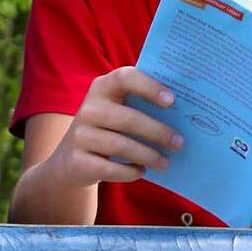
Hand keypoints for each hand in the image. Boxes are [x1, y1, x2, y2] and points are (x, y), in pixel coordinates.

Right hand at [41, 66, 182, 189]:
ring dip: (148, 155)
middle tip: (178, 143)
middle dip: (158, 132)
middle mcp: (89, 109)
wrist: (69, 160)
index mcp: (102, 88)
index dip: (149, 87)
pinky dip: (130, 172)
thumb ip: (140, 104)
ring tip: (165, 162)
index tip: (171, 101)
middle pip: (128, 119)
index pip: (125, 78)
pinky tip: (141, 171)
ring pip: (121, 146)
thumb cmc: (106, 129)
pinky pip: (110, 169)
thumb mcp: (116, 109)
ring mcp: (80, 136)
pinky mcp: (78, 161)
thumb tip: (182, 113)